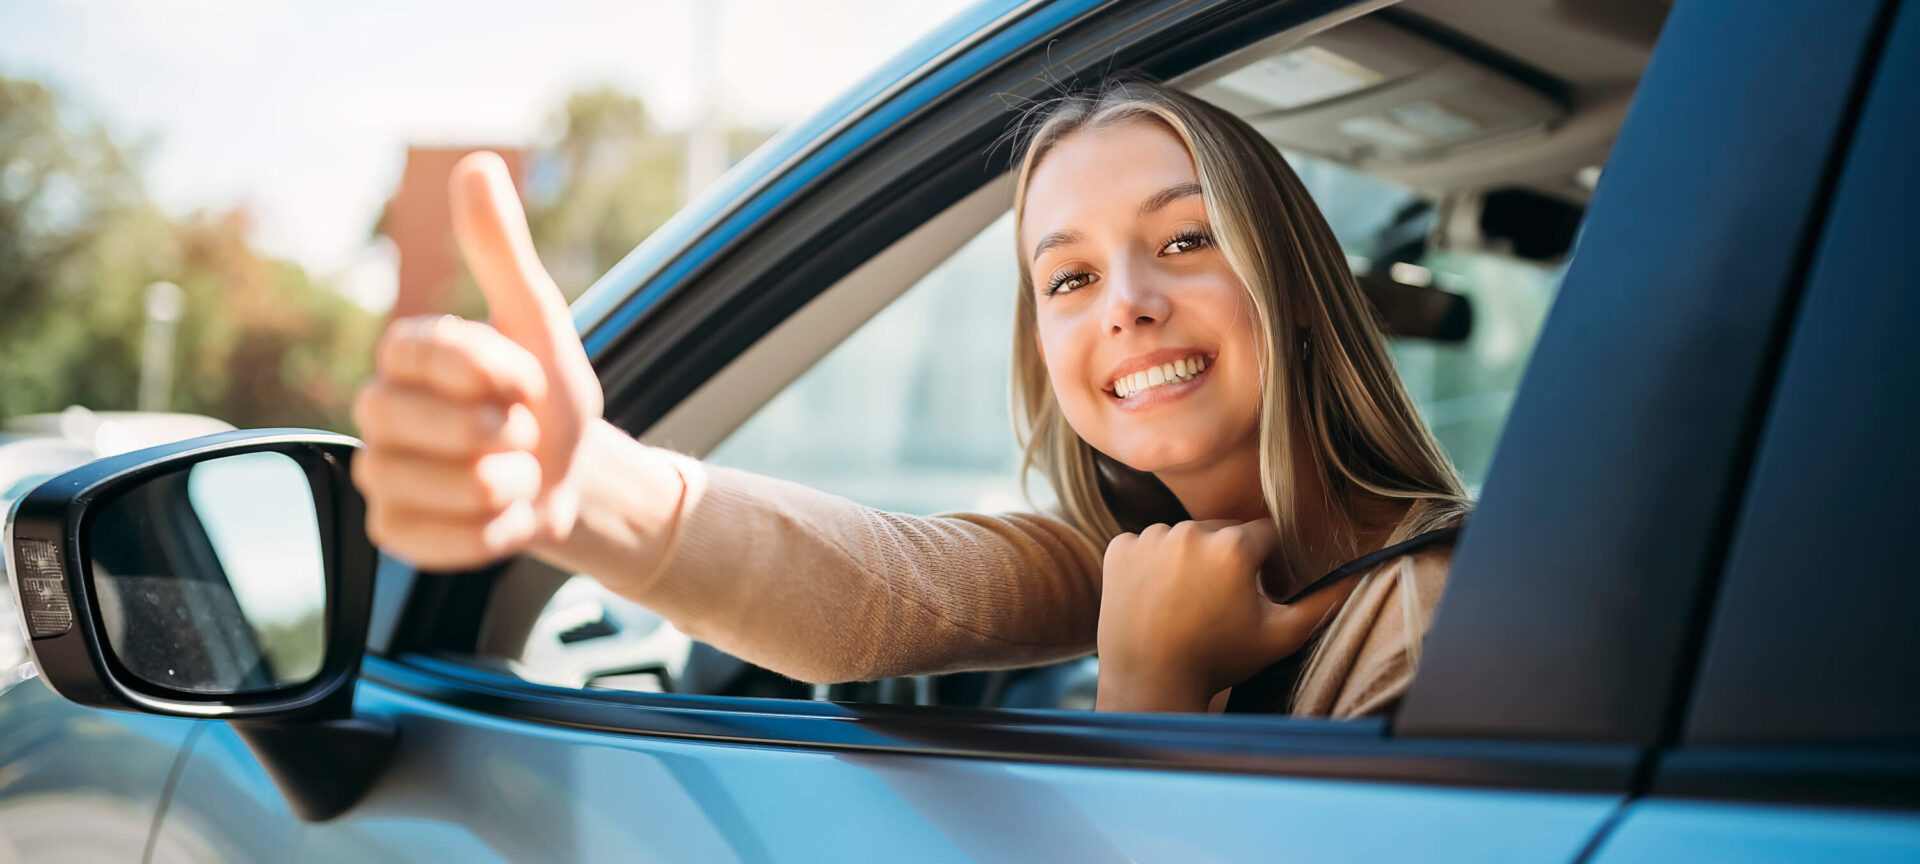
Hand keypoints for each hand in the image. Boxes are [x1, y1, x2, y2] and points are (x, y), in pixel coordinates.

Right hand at [350, 152, 604, 569]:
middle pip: (410, 423)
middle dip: (496, 432)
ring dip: (501, 486)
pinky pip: (432, 540)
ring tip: (515, 474)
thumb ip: (500, 251)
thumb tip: (474, 164)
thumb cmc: (550, 397)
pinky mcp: (392, 532)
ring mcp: (378, 473)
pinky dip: (486, 533)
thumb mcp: (539, 321)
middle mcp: (378, 409)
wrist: (575, 479)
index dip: (491, 370)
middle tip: (522, 433)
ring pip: (429, 485)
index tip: (527, 379)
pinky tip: (501, 515)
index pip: (424, 351)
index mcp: (406, 353)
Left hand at [1095, 519, 1353, 711]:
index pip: (1265, 535)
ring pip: (1184, 536)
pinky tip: (1158, 597)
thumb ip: (1322, 602)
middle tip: (1221, 603)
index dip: (1268, 564)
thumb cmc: (1219, 660)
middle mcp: (1189, 530)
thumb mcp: (1280, 635)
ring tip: (1188, 602)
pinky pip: (1147, 545)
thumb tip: (1359, 575)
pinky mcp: (1118, 547)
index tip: (1257, 592)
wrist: (1150, 681)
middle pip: (1223, 531)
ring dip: (1191, 558)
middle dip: (1229, 558)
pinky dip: (1154, 564)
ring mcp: (1149, 537)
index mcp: (1233, 545)